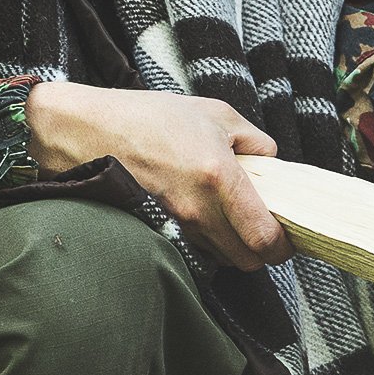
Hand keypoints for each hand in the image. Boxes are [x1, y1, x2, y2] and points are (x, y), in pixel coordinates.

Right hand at [23, 82, 293, 270]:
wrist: (86, 131)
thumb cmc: (148, 117)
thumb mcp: (213, 113)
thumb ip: (253, 138)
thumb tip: (271, 158)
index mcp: (219, 177)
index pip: (264, 238)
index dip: (283, 246)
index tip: (287, 235)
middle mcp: (198, 210)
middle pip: (247, 261)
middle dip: (263, 252)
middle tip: (266, 229)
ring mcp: (175, 225)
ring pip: (221, 259)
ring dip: (234, 247)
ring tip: (233, 218)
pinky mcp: (158, 232)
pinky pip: (195, 250)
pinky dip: (208, 242)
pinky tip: (205, 217)